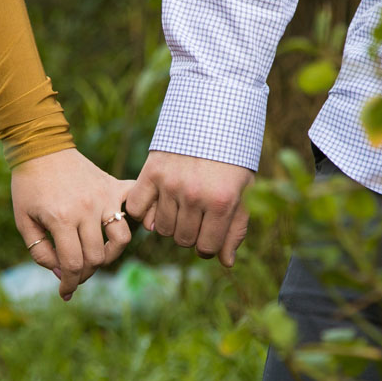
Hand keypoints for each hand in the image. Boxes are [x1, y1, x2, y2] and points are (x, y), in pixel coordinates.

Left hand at [11, 148, 133, 300]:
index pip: (74, 264)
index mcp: (61, 219)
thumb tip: (62, 273)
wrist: (41, 147)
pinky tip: (129, 226)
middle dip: (85, 273)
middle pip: (97, 257)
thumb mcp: (23, 221)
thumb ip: (40, 251)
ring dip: (110, 254)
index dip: (70, 284)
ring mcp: (104, 197)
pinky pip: (135, 204)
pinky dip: (139, 216)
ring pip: (121, 239)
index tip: (65, 292)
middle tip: (74, 274)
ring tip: (96, 255)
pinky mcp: (113, 186)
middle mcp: (87, 209)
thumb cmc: (28, 185)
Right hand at [126, 150, 252, 266]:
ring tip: (179, 207)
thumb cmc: (232, 159)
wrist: (212, 118)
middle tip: (196, 216)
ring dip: (170, 223)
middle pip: (182, 240)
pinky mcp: (151, 172)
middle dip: (190, 233)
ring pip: (161, 229)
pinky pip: (138, 209)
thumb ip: (235, 228)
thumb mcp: (243, 192)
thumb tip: (226, 263)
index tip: (209, 232)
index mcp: (222, 202)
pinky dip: (144, 212)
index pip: (206, 248)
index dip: (208, 245)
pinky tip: (157, 204)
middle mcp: (194, 195)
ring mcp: (170, 184)